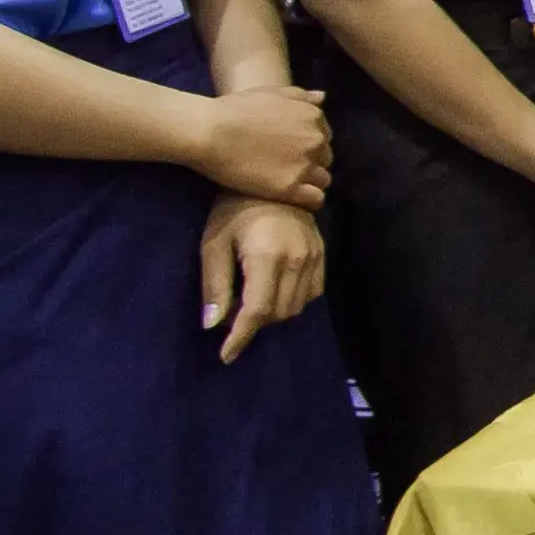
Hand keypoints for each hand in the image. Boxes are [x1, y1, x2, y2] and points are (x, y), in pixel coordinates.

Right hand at [192, 85, 330, 206]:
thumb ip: (301, 96)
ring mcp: (305, 165)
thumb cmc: (235, 109)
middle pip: (325, 158)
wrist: (210, 132)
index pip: (324, 137)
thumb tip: (322, 97)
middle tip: (286, 167)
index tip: (290, 150)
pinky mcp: (290, 188)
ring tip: (287, 183)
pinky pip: (316, 198)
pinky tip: (292, 198)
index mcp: (313, 117)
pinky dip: (308, 199)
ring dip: (310, 181)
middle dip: (310, 162)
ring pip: (323, 179)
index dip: (308, 144)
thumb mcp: (272, 93)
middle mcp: (316, 141)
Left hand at [199, 194, 324, 363]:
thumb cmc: (233, 208)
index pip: (257, 311)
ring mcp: (314, 258)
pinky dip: (292, 301)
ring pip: (296, 307)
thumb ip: (215, 285)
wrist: (271, 179)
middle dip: (253, 323)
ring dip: (271, 314)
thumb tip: (212, 325)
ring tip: (250, 301)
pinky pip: (312, 294)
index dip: (241, 337)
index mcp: (267, 257)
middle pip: (277, 314)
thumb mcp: (214, 243)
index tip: (225, 356)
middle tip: (230, 314)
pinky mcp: (323, 254)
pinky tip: (274, 290)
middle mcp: (297, 261)